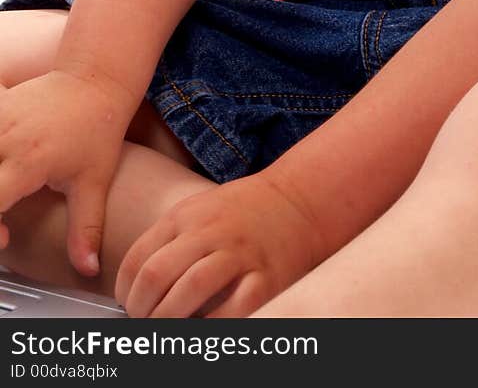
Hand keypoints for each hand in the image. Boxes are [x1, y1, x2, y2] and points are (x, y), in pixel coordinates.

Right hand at [0, 70, 133, 277]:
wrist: (98, 81)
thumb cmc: (98, 129)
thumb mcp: (94, 182)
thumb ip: (85, 228)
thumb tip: (88, 269)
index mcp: (28, 162)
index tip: (5, 238)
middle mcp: (6, 139)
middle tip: (4, 214)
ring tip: (6, 186)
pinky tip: (5, 159)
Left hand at [114, 171, 324, 317]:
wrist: (298, 201)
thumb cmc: (242, 212)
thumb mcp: (199, 211)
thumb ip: (169, 239)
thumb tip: (135, 287)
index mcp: (186, 215)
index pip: (137, 258)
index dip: (125, 291)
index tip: (127, 305)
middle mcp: (209, 231)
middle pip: (157, 277)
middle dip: (142, 311)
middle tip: (145, 323)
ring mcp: (238, 254)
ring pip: (189, 292)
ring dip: (168, 321)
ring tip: (167, 330)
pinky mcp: (264, 277)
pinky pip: (231, 310)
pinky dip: (211, 327)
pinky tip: (203, 330)